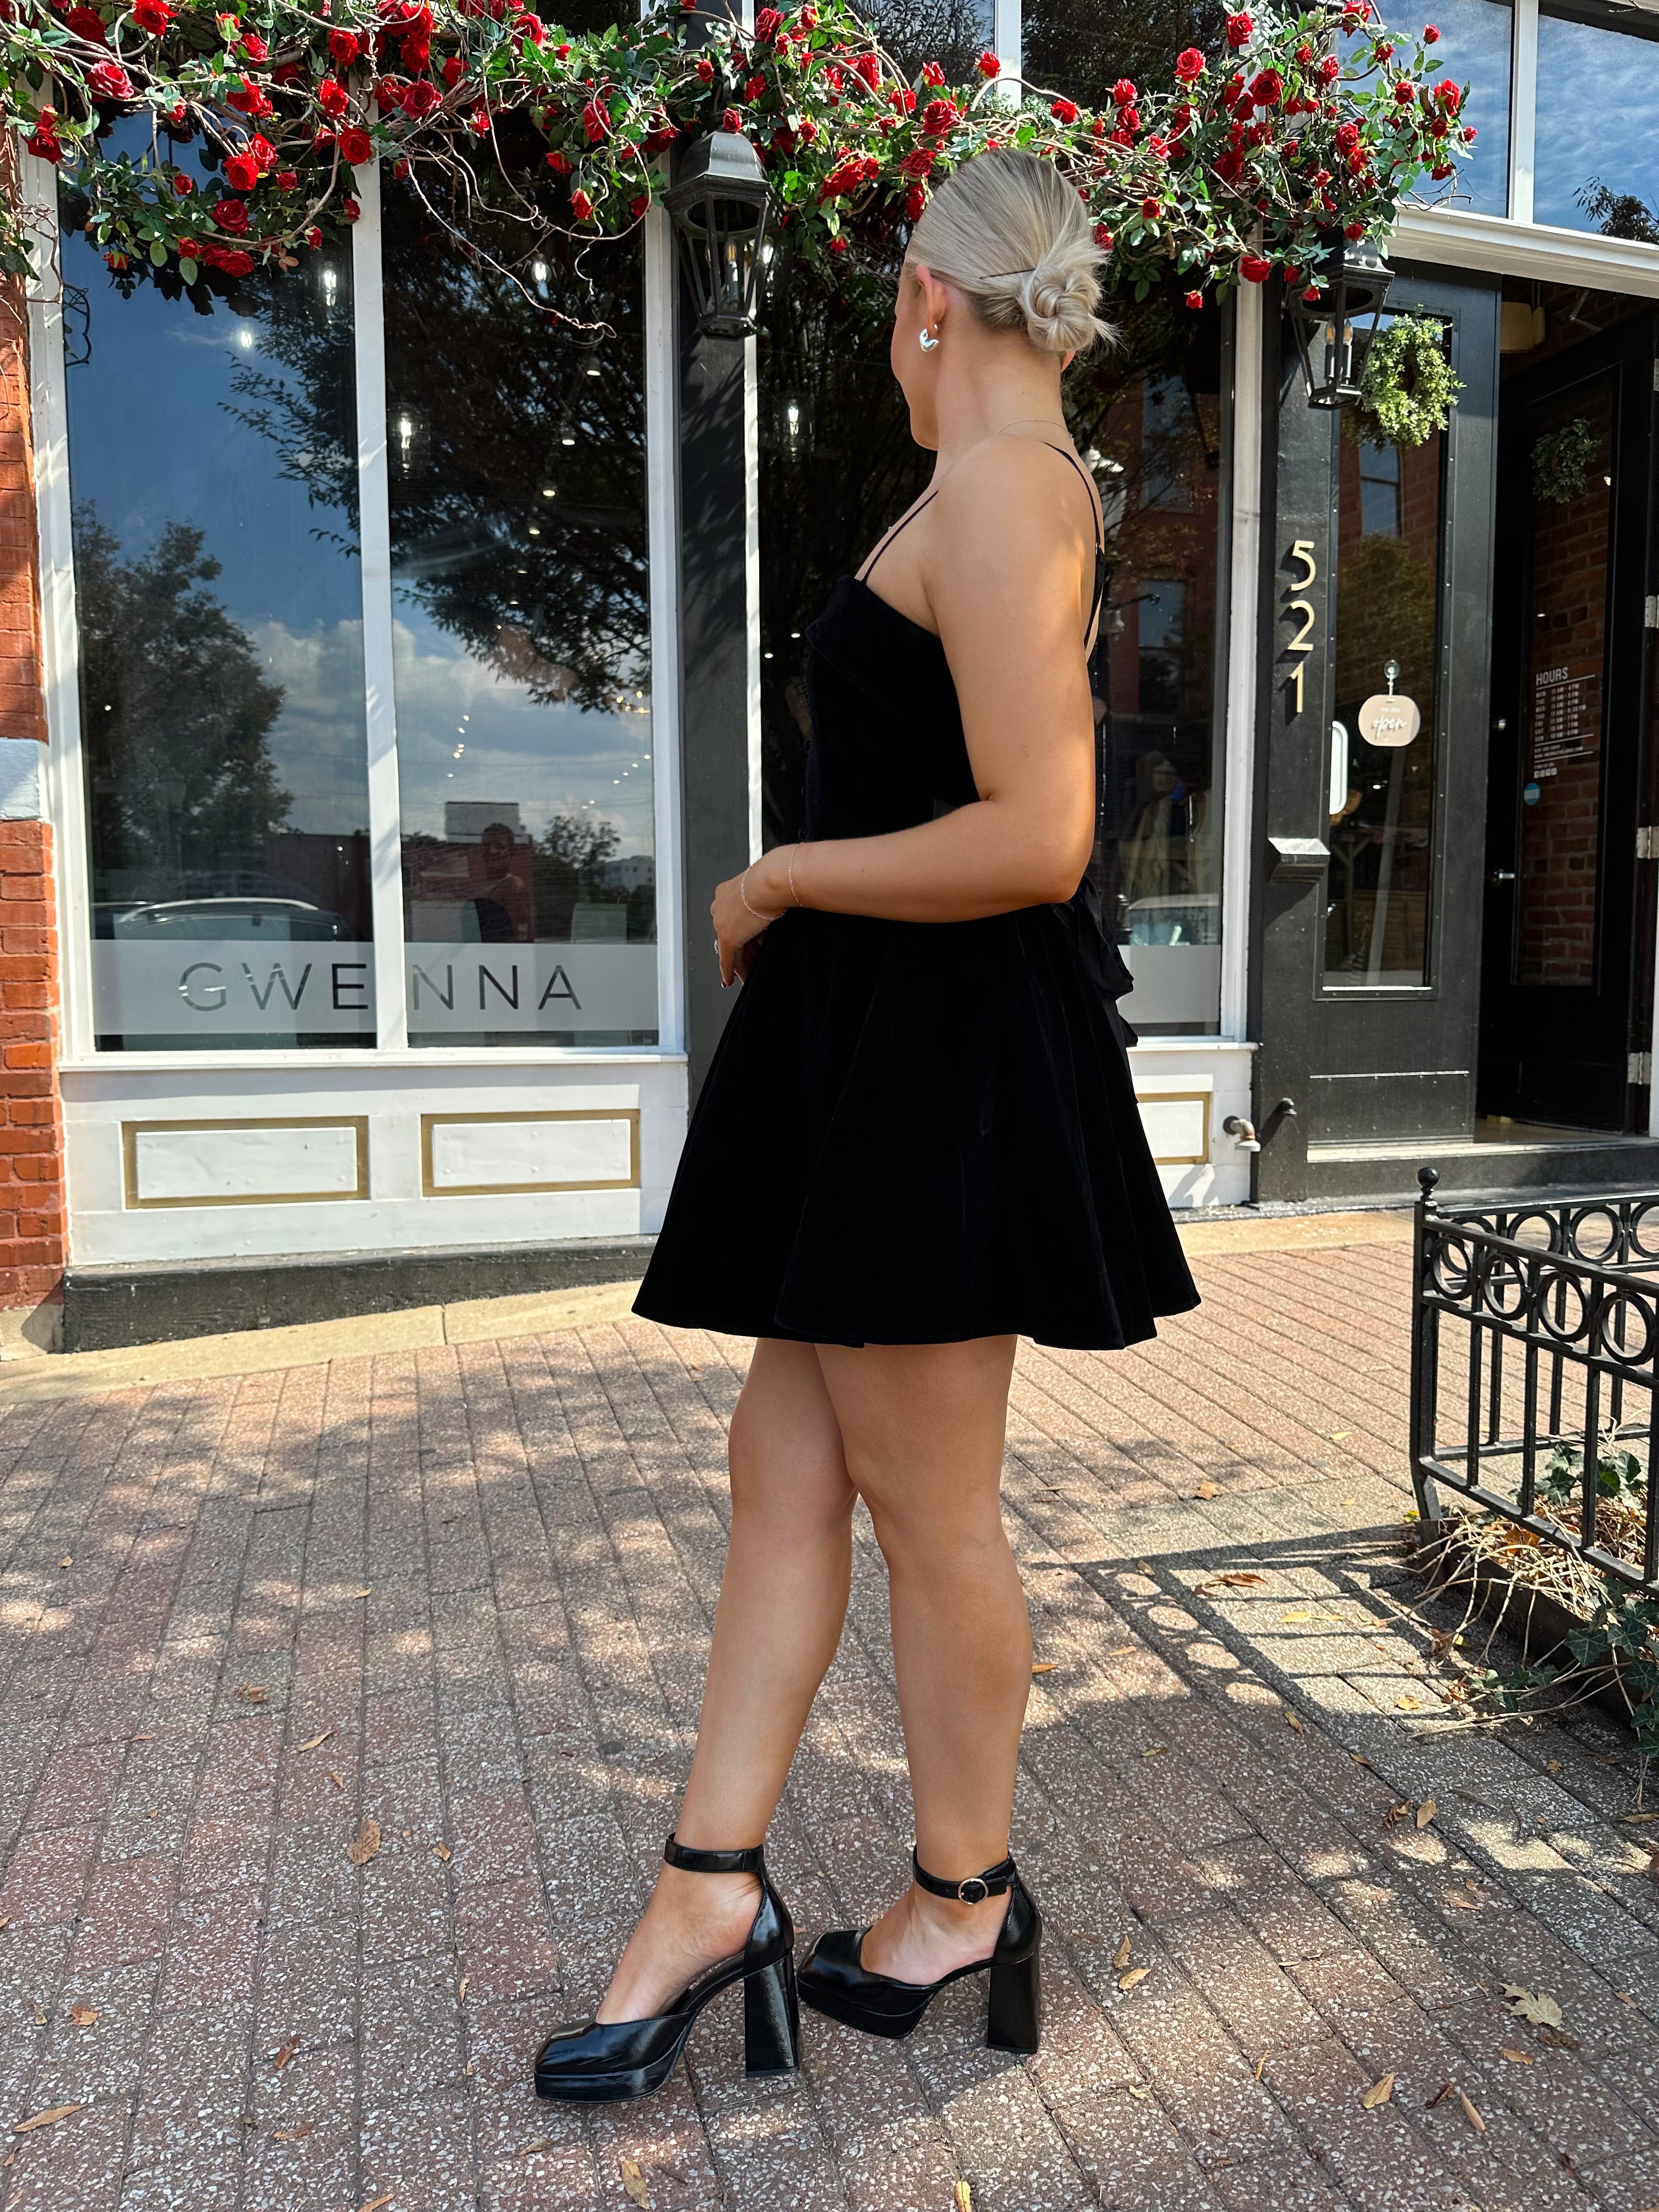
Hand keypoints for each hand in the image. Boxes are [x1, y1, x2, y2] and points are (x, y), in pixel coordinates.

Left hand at [712, 852, 788, 987]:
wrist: (772, 881)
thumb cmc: (774, 880)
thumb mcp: (766, 891)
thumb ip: (763, 902)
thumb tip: (772, 910)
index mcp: (728, 891)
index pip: (733, 918)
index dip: (741, 932)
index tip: (745, 940)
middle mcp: (721, 905)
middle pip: (730, 935)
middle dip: (741, 952)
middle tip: (747, 964)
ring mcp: (722, 922)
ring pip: (730, 948)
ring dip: (739, 964)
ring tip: (746, 974)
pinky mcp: (728, 937)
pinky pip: (727, 959)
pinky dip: (728, 971)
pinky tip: (730, 980)